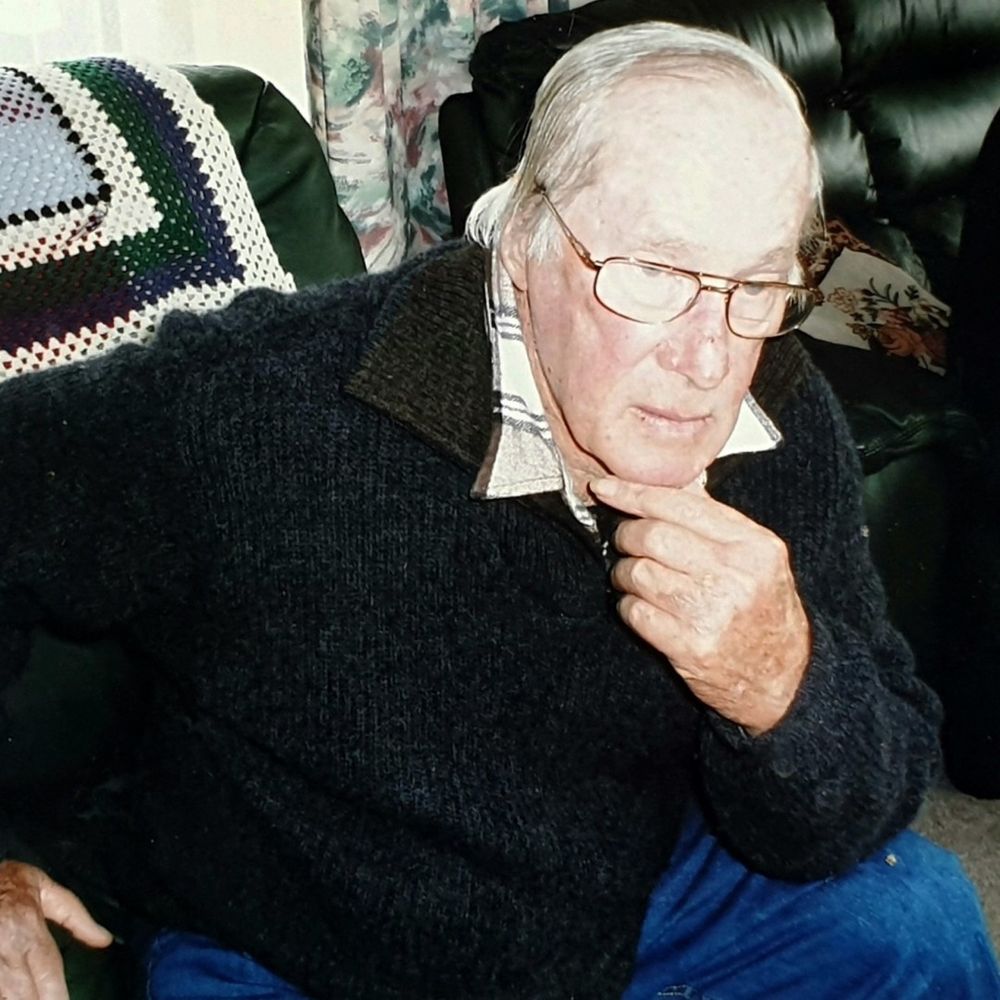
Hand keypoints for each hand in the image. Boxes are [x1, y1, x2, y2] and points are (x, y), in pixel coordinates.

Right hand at [0, 860, 111, 999]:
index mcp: (29, 928)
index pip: (47, 970)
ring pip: (2, 993)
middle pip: (22, 992)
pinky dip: (2, 994)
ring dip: (14, 999)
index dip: (56, 995)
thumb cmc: (11, 883)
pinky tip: (9, 996)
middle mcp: (6, 947)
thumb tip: (105, 940)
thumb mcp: (47, 891)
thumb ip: (76, 917)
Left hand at [591, 476, 809, 734]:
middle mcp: (735, 575)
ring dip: (625, 573)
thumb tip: (671, 484)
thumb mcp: (758, 558)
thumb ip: (716, 521)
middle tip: (626, 543)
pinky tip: (643, 608)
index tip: (605, 488)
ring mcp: (712, 612)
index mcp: (753, 545)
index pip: (680, 505)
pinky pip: (635, 611)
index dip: (634, 493)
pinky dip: (629, 606)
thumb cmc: (764, 611)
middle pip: (652, 536)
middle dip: (626, 535)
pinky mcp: (691, 646)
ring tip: (636, 579)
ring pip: (638, 572)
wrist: (784, 680)